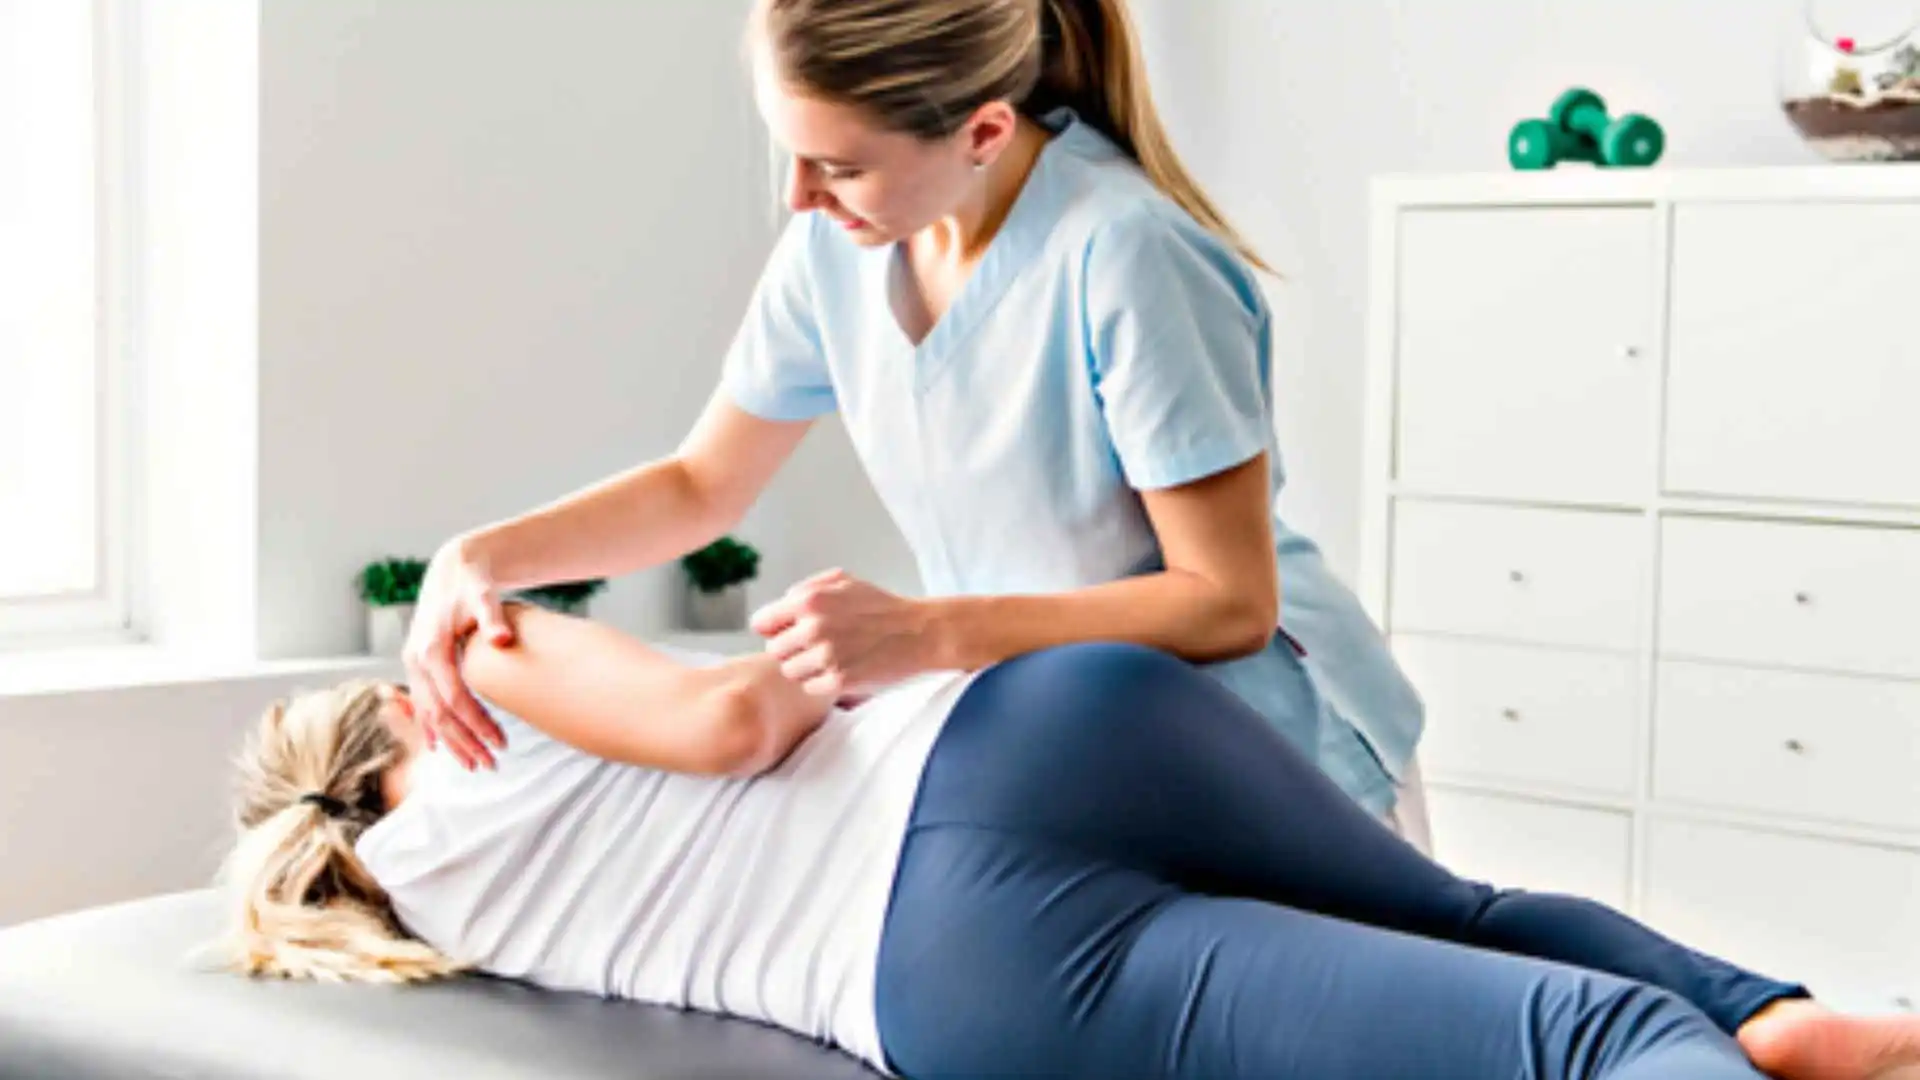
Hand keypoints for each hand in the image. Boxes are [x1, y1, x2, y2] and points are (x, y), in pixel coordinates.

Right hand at [401, 536, 512, 769]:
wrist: (452, 570)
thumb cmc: (473, 583)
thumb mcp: (484, 595)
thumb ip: (493, 617)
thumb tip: (503, 639)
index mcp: (431, 647)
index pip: (454, 697)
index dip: (476, 723)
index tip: (501, 743)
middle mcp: (416, 659)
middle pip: (439, 713)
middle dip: (464, 742)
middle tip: (491, 764)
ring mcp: (413, 664)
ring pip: (428, 713)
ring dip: (451, 741)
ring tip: (475, 764)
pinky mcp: (418, 665)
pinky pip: (422, 703)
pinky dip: (431, 726)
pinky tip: (439, 747)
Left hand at [750, 569, 939, 698]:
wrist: (918, 632)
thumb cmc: (881, 607)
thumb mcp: (843, 581)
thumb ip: (806, 589)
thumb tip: (780, 605)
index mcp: (809, 600)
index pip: (761, 622)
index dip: (774, 628)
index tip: (787, 632)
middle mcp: (813, 627)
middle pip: (774, 650)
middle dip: (791, 649)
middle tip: (814, 646)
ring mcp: (825, 656)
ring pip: (789, 671)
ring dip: (805, 668)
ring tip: (829, 658)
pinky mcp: (839, 680)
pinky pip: (810, 688)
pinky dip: (822, 683)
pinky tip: (840, 670)